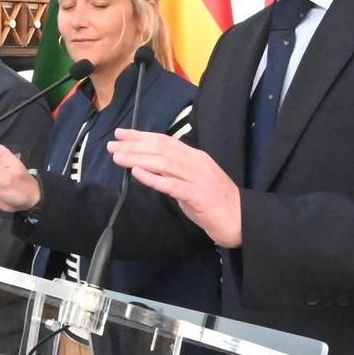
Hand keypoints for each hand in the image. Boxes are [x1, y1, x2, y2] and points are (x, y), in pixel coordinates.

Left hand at [107, 129, 242, 246]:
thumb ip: (174, 173)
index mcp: (195, 157)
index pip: (164, 141)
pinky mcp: (199, 195)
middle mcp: (196, 162)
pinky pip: (172, 185)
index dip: (141, 136)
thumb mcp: (192, 182)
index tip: (120, 134)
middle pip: (161, 149)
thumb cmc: (214, 203)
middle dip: (134, 145)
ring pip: (164, 163)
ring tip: (118, 157)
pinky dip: (153, 178)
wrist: (242, 220)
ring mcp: (198, 178)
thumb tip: (149, 167)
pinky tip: (137, 173)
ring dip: (139, 158)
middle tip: (112, 145)